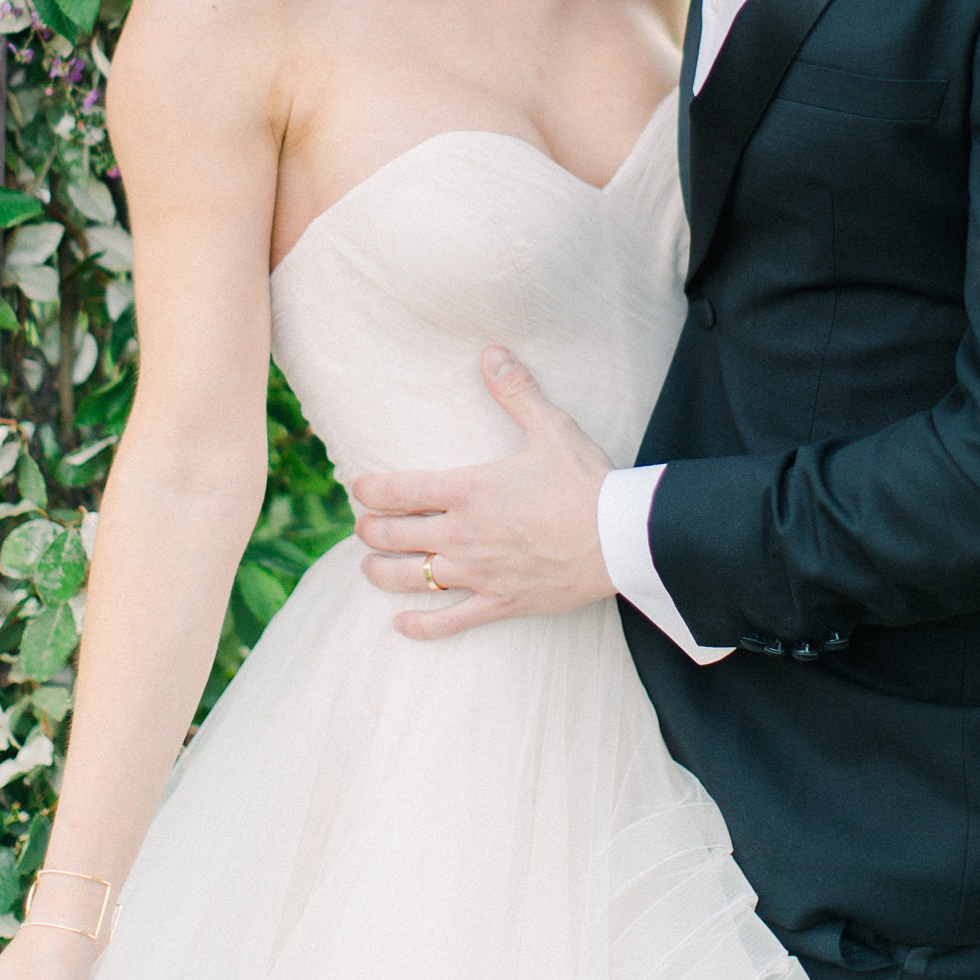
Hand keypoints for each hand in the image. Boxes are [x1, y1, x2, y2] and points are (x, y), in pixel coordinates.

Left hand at [353, 347, 614, 639]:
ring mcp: (479, 573)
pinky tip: (401, 625)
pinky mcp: (500, 603)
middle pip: (394, 536)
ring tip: (369, 566)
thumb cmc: (586, 482)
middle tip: (363, 524)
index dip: (370, 489)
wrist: (621, 538)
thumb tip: (490, 353)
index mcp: (469, 490)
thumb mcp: (550, 427)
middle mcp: (463, 534)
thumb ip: (515, 390)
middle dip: (370, 529)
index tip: (359, 487)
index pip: (399, 490)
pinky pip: (450, 622)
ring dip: (381, 572)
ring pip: (411, 579)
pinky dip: (421, 626)